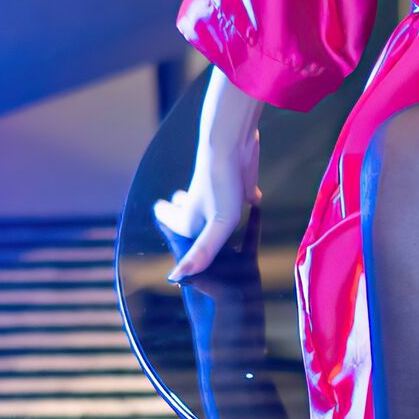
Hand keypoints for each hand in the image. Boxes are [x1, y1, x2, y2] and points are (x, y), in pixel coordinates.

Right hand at [152, 123, 260, 281]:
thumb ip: (202, 252)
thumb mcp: (216, 225)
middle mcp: (203, 204)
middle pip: (187, 212)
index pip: (172, 223)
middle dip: (180, 216)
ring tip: (206, 210)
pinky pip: (241, 191)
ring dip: (208, 208)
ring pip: (212, 203)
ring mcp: (221, 191)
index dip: (168, 224)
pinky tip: (255, 198)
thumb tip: (176, 276)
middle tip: (171, 213)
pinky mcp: (241, 180)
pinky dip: (245, 195)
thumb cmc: (221, 185)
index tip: (164, 233)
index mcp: (192, 217)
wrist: (231, 142)